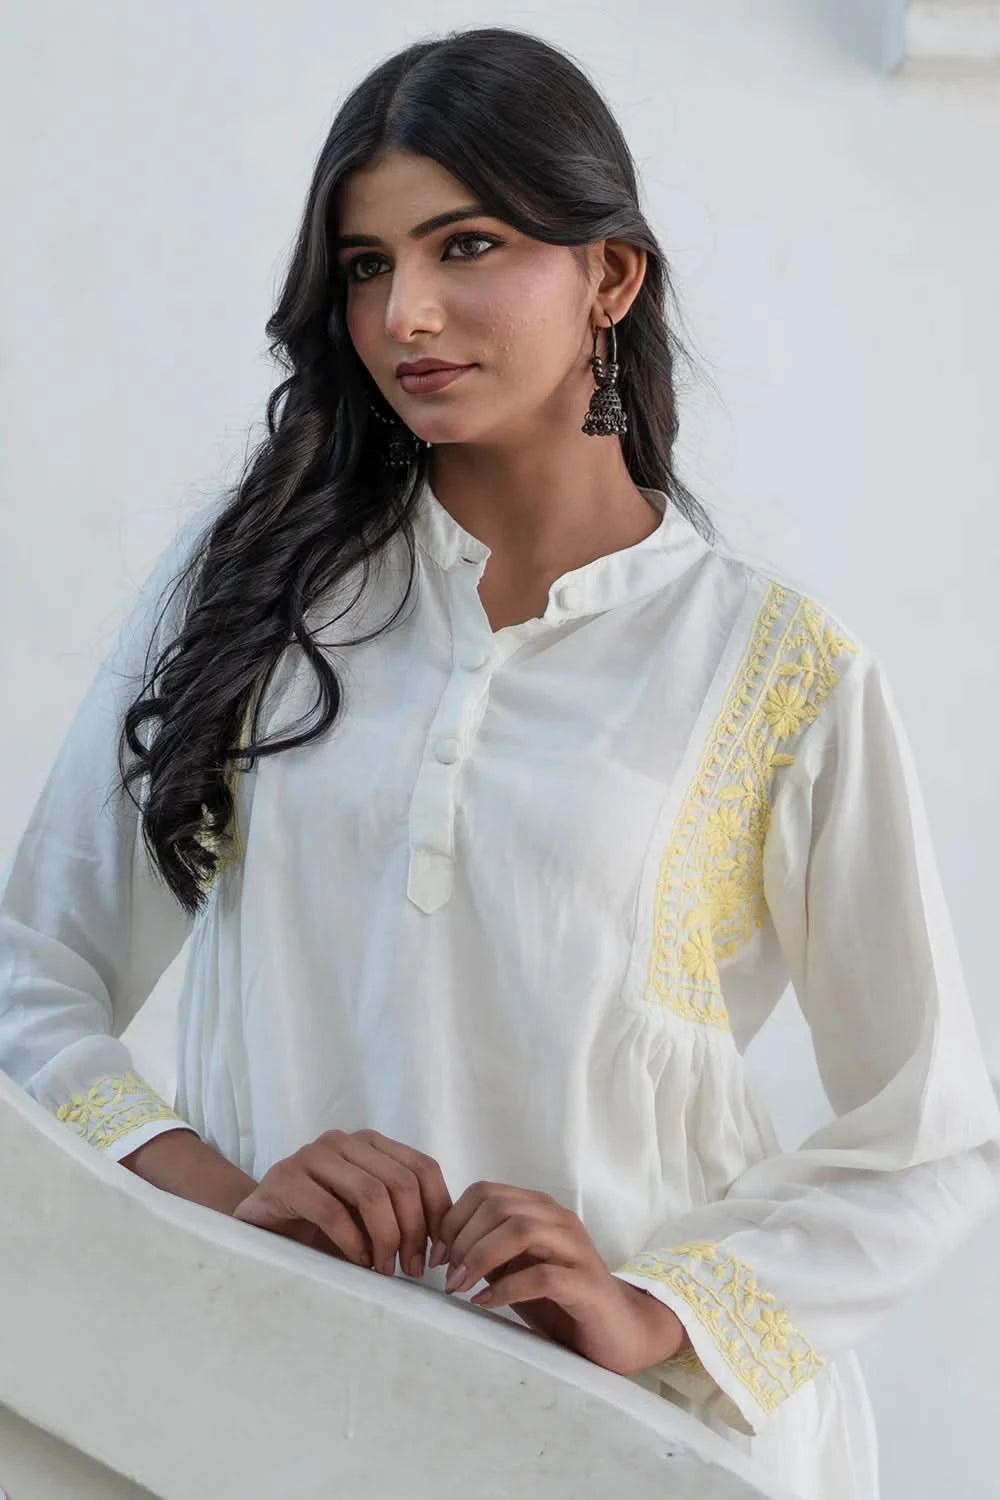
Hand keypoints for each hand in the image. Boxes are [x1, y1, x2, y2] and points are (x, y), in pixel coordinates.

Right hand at [231, 1128, 452, 1278]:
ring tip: (384, 1269)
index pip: (423, 1168)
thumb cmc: (319, 1226)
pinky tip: (357, 1262)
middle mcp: (344, 1141)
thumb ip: (401, 1215)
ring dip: (387, 1239)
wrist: (258, 1227)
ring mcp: (312, 1155)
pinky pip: (333, 1211)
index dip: (438, 1212)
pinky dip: (353, 1243)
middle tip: (411, 1269)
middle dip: (414, 1232)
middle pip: (402, 1182)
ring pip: (372, 1193)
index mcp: (371, 1144)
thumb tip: (445, 1246)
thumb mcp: (367, 1217)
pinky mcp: (285, 1179)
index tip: (439, 1254)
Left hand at [432, 1181, 687, 1374]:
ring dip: (480, 1258)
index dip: (453, 1218)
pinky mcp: (587, 1285)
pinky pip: (542, 1275)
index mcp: (540, 1210)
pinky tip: (486, 1303)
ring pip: (520, 1230)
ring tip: (460, 1287)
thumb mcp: (516, 1269)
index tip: (437, 1254)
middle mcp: (559, 1220)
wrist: (619, 1332)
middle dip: (463, 1239)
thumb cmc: (561, 1301)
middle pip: (498, 1206)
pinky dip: (506, 1288)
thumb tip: (442, 1247)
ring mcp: (576, 1250)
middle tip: (446, 1274)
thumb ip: (489, 1251)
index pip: (485, 1191)